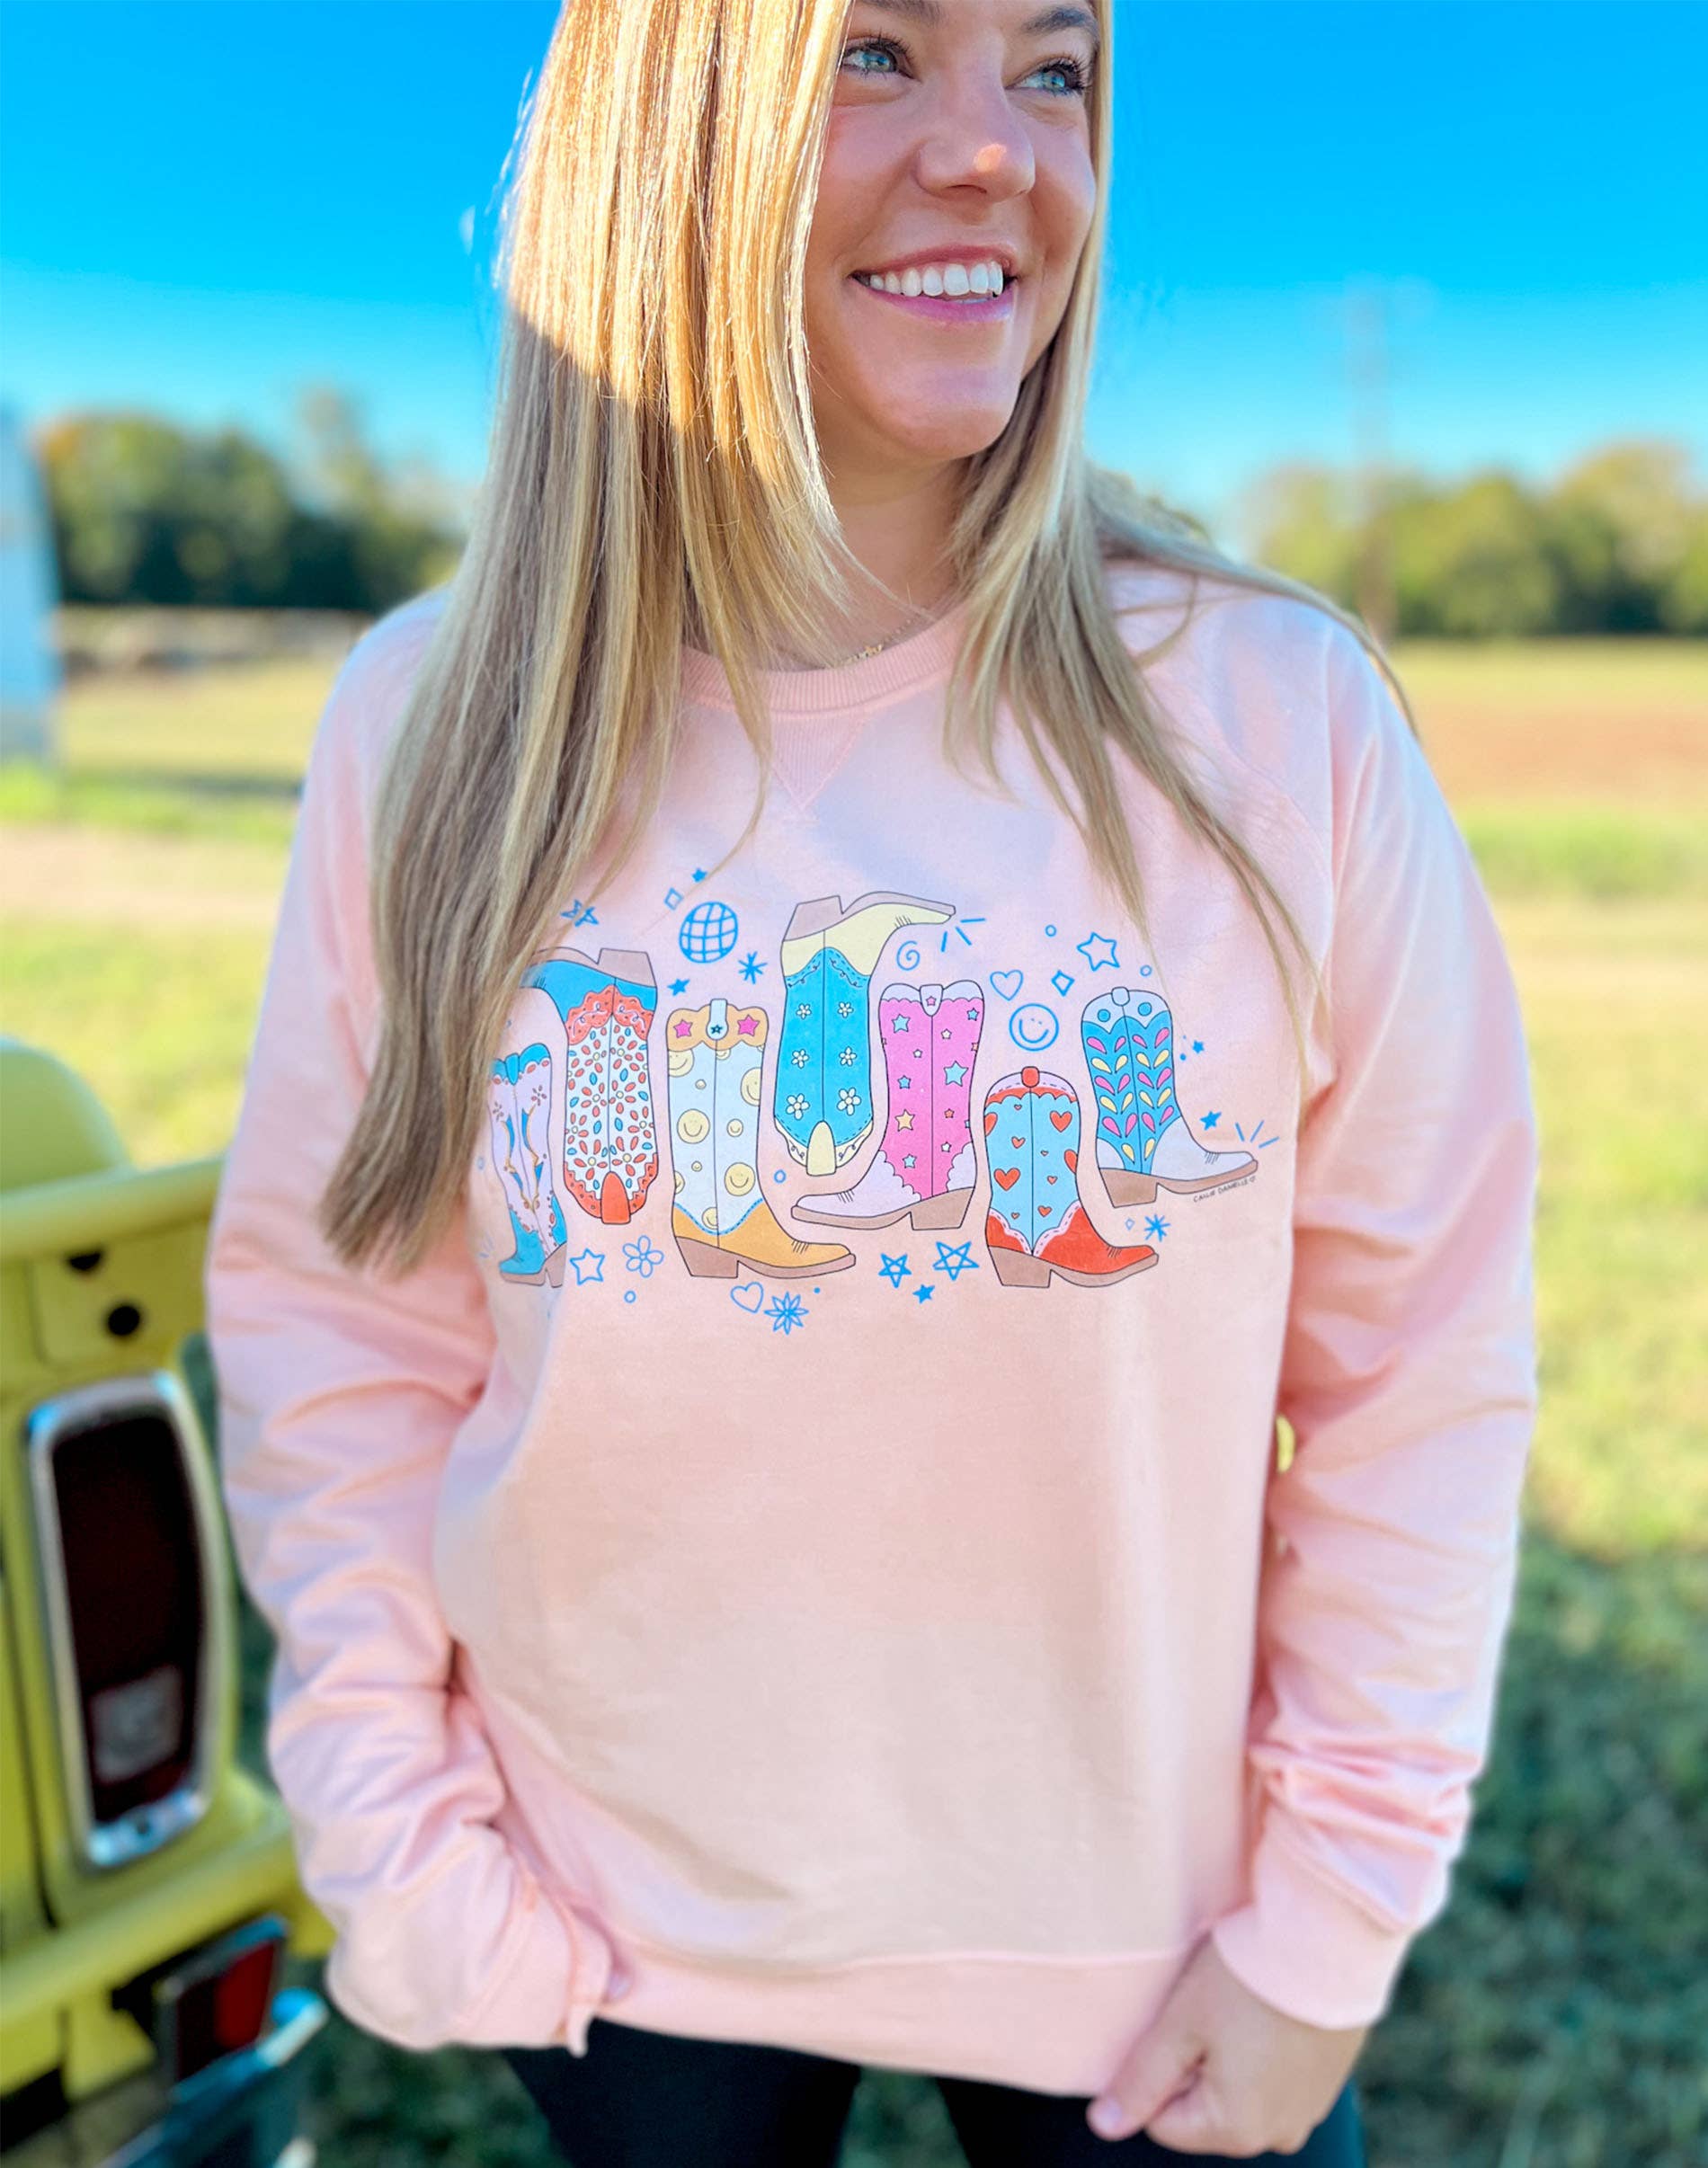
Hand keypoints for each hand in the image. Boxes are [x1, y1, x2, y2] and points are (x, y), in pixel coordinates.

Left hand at [1086, 1936, 1368, 2153]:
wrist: (1329, 1938)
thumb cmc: (1246, 1979)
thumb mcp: (1180, 2024)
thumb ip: (1141, 2081)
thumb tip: (1104, 2126)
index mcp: (1236, 2130)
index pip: (1164, 2121)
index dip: (1158, 2068)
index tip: (1178, 2022)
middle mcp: (1277, 2135)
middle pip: (1204, 2110)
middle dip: (1195, 2064)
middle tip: (1208, 2011)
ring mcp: (1308, 2110)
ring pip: (1240, 2094)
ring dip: (1230, 2058)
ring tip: (1239, 2006)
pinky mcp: (1328, 2083)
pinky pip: (1276, 2079)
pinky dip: (1264, 2051)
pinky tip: (1268, 2009)